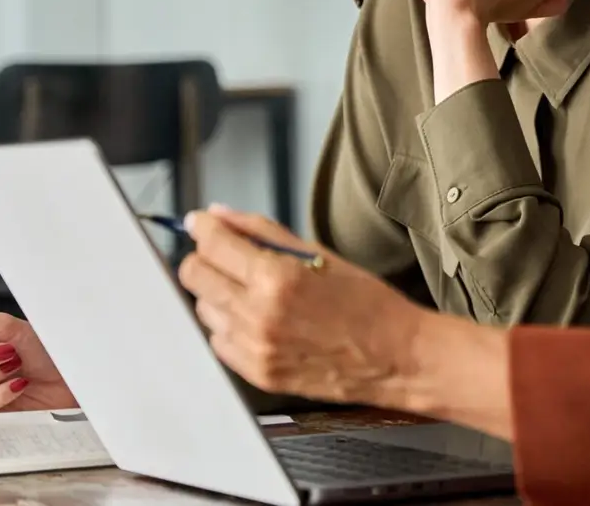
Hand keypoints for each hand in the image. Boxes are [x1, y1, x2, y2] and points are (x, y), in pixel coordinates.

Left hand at [177, 205, 426, 407]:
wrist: (395, 358)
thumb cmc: (366, 302)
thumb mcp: (319, 254)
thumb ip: (263, 232)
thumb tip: (218, 216)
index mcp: (277, 278)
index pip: (212, 244)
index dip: (201, 227)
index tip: (200, 223)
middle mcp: (257, 315)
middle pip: (194, 276)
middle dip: (205, 258)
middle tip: (226, 255)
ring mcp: (253, 348)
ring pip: (203, 309)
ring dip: (218, 293)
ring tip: (253, 292)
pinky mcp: (255, 374)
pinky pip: (219, 341)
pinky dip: (230, 326)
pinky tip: (260, 320)